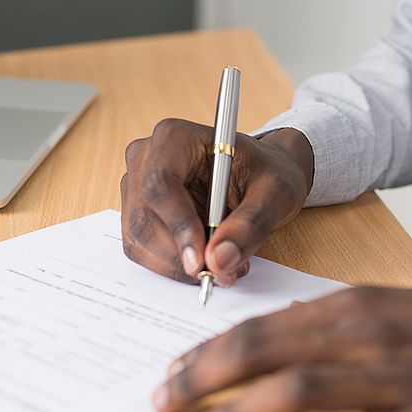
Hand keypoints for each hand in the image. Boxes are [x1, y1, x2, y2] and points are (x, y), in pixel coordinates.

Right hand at [120, 120, 313, 286]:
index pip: (160, 184)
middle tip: (222, 273)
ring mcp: (136, 188)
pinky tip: (208, 262)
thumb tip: (220, 260)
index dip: (178, 226)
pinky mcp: (138, 215)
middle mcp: (145, 159)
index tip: (201, 262)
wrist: (260, 177)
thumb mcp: (276, 193)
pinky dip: (174, 266)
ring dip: (179, 266)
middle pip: (145, 219)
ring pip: (140, 241)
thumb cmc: (267, 174)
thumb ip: (251, 224)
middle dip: (181, 256)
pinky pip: (144, 251)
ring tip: (225, 266)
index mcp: (175, 138)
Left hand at [153, 287, 411, 411]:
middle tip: (164, 403)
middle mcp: (374, 337)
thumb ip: (339, 318)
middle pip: (272, 353)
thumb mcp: (401, 307)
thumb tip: (282, 329)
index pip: (266, 327)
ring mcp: (406, 379)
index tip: (173, 374)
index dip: (211, 352)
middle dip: (208, 378)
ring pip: (309, 390)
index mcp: (360, 307)